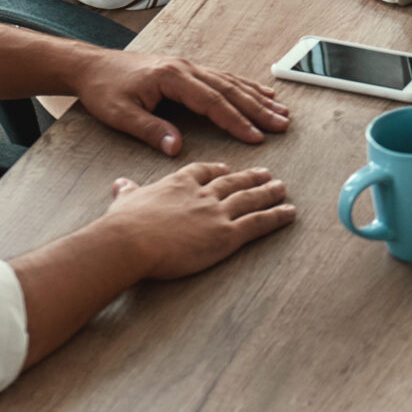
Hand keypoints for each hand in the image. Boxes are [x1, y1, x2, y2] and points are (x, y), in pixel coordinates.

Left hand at [72, 50, 292, 155]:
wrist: (91, 66)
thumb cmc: (104, 90)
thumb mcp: (120, 115)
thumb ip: (150, 130)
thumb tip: (176, 148)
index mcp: (172, 77)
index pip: (212, 101)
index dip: (236, 121)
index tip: (256, 137)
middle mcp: (185, 68)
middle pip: (229, 90)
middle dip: (258, 109)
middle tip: (282, 124)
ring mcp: (188, 66)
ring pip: (231, 82)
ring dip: (257, 98)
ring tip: (281, 111)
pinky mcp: (187, 69)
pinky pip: (223, 77)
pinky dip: (245, 86)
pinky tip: (260, 93)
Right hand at [103, 163, 294, 278]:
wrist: (130, 241)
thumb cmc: (123, 225)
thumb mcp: (125, 201)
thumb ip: (128, 192)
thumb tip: (121, 184)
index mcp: (179, 183)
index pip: (203, 171)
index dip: (217, 170)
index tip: (226, 169)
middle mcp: (202, 194)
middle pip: (233, 182)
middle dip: (251, 177)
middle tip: (267, 173)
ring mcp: (217, 212)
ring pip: (250, 198)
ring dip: (269, 192)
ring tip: (282, 188)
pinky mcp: (226, 234)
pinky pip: (258, 223)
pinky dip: (276, 216)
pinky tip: (290, 213)